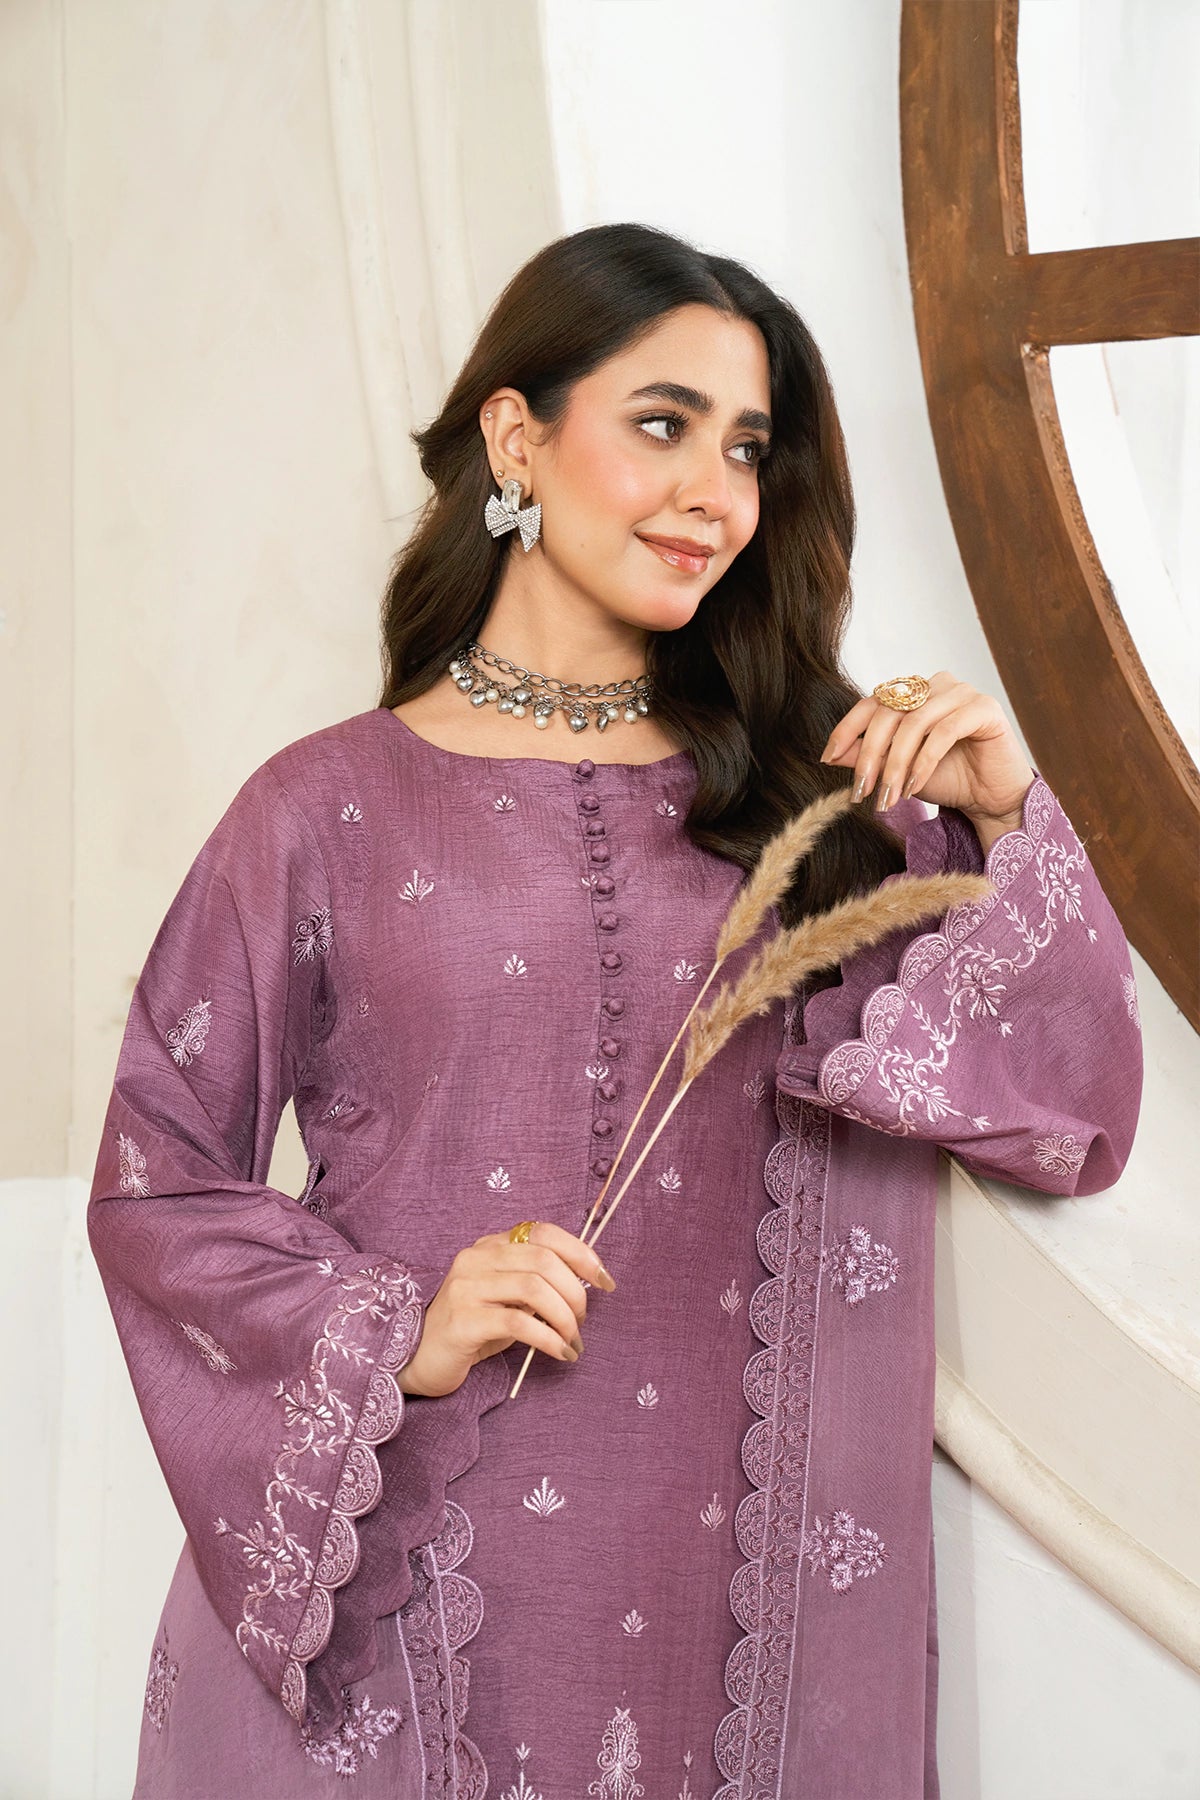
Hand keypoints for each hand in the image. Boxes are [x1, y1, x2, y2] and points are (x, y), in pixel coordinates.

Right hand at [395, 1221, 616, 1397]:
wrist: (419, 1358)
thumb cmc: (472, 1328)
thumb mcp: (506, 1298)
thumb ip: (536, 1283)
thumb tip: (585, 1283)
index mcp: (490, 1246)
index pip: (543, 1232)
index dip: (581, 1253)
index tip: (605, 1280)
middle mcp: (476, 1258)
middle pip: (543, 1259)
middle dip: (576, 1291)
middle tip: (583, 1319)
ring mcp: (466, 1287)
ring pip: (534, 1288)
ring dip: (565, 1317)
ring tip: (573, 1339)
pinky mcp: (463, 1321)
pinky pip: (519, 1323)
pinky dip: (549, 1338)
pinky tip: (561, 1353)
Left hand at [819, 671, 1035, 825]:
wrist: (990, 799)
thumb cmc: (947, 780)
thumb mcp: (896, 770)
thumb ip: (867, 757)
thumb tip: (831, 754)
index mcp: (914, 693)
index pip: (872, 702)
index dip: (847, 728)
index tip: (827, 758)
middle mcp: (937, 685)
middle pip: (890, 712)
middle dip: (871, 755)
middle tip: (862, 791)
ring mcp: (962, 692)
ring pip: (915, 723)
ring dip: (896, 764)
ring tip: (889, 797)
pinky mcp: (985, 707)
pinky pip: (944, 731)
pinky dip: (924, 762)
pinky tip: (914, 787)